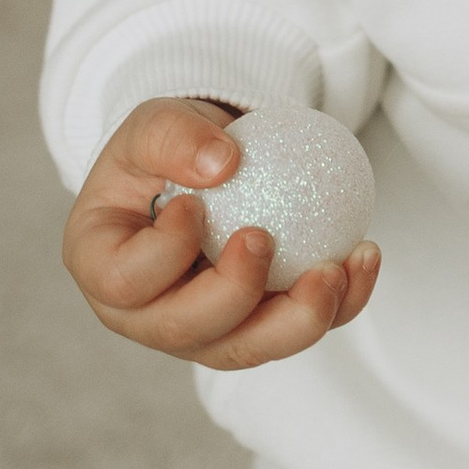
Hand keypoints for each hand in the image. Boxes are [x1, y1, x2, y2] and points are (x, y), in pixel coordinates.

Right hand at [62, 98, 380, 369]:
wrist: (208, 164)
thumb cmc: (168, 146)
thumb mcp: (155, 122)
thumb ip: (173, 137)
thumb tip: (222, 165)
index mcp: (103, 270)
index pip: (125, 282)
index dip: (161, 255)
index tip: (195, 206)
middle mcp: (147, 316)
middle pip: (186, 332)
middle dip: (232, 297)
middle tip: (264, 239)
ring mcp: (204, 331)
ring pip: (250, 347)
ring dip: (300, 317)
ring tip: (338, 267)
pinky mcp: (257, 327)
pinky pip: (299, 328)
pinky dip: (340, 301)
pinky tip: (365, 257)